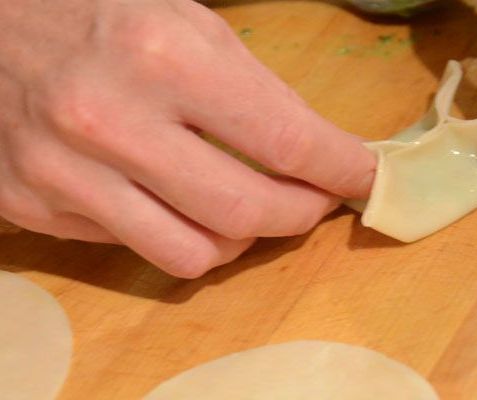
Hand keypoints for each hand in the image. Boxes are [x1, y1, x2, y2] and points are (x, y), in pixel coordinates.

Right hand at [0, 0, 374, 276]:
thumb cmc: (98, 13)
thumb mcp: (186, 22)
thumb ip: (255, 90)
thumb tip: (313, 153)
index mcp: (163, 56)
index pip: (285, 139)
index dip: (342, 168)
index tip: (366, 178)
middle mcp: (111, 121)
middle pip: (247, 212)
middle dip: (302, 213)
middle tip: (315, 199)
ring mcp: (66, 174)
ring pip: (196, 254)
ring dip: (243, 239)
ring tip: (248, 207)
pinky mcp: (38, 207)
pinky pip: (139, 248)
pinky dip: (181, 235)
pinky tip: (181, 203)